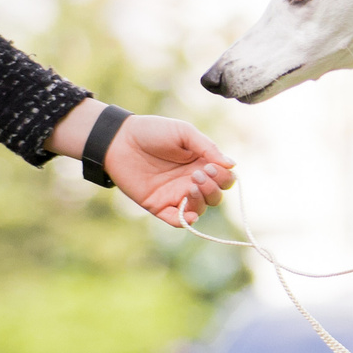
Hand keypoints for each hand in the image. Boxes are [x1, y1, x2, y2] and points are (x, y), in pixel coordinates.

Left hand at [50, 102, 233, 224]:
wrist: (120, 140)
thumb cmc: (152, 131)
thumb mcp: (184, 133)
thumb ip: (208, 147)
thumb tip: (232, 165)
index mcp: (201, 163)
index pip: (225, 179)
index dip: (224, 177)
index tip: (211, 166)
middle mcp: (191, 181)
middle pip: (216, 196)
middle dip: (213, 188)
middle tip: (198, 175)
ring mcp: (175, 194)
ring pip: (200, 209)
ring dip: (201, 201)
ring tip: (191, 186)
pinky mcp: (159, 205)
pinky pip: (177, 220)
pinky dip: (186, 221)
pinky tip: (189, 213)